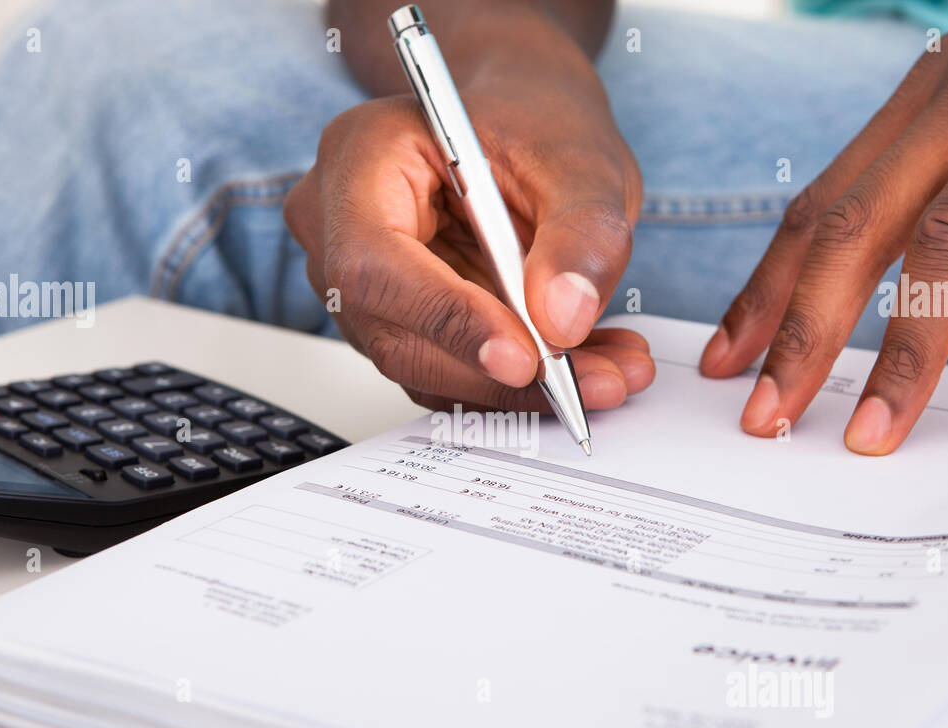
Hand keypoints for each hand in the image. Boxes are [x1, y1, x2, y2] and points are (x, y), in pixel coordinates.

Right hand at [284, 19, 651, 413]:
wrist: (527, 124)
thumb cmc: (534, 119)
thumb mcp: (581, 158)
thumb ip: (581, 232)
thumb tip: (563, 317)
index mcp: (360, 156)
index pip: (375, 263)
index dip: (447, 320)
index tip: (526, 359)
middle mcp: (339, 226)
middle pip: (396, 334)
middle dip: (501, 374)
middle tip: (597, 381)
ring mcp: (360, 284)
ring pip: (425, 367)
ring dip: (520, 388)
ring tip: (608, 372)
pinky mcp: (397, 322)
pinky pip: (448, 372)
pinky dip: (517, 382)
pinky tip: (582, 365)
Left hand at [701, 0, 947, 453]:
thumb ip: (937, 171)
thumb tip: (884, 272)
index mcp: (926, 98)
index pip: (822, 206)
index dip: (765, 292)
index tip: (726, 364)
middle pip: (857, 229)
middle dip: (802, 332)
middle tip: (769, 415)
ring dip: (906, 354)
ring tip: (875, 432)